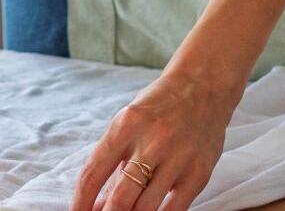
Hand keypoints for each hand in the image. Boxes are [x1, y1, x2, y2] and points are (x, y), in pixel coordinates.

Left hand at [71, 66, 243, 210]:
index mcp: (125, 126)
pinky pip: (174, 210)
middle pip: (120, 197)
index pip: (93, 173)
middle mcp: (151, 141)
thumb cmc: (158, 107)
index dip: (80, 201)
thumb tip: (98, 205)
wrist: (203, 86)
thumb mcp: (128, 124)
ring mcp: (177, 158)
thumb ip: (113, 162)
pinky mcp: (199, 173)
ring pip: (146, 207)